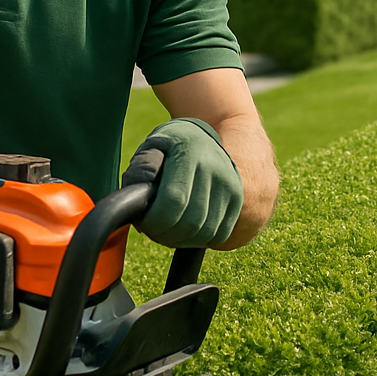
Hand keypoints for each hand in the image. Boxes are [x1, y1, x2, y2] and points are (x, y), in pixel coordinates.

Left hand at [123, 118, 242, 248]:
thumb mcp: (150, 146)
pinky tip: (185, 232)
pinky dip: (199, 240)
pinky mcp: (237, 199)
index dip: (153, 221)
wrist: (203, 135)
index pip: (173, 201)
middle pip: (190, 222)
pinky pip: (220, 234)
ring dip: (181, 240)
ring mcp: (230, 185)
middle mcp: (216, 168)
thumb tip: (138, 201)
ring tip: (167, 230)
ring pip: (205, 232)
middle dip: (164, 234)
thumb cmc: (170, 146)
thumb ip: (140, 170)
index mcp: (190, 153)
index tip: (142, 222)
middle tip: (152, 229)